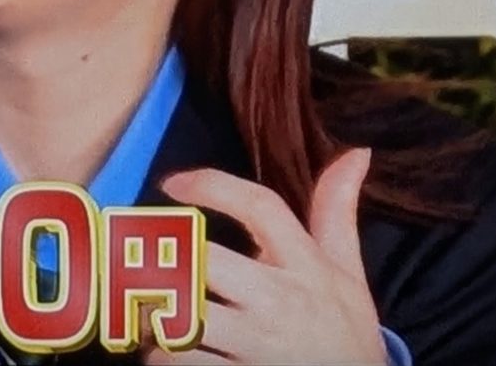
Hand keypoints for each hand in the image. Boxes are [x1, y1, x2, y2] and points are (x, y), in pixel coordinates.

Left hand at [142, 148, 386, 364]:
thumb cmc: (345, 328)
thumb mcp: (348, 271)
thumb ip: (337, 211)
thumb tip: (356, 152)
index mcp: (303, 264)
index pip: (259, 207)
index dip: (212, 186)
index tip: (171, 183)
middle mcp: (277, 300)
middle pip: (205, 258)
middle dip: (167, 255)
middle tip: (139, 254)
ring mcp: (256, 345)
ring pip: (182, 315)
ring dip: (153, 308)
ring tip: (143, 303)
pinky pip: (179, 362)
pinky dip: (159, 354)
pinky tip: (161, 347)